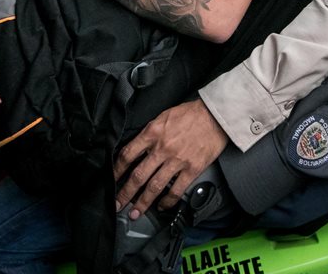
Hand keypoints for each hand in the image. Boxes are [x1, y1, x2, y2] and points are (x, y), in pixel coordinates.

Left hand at [114, 100, 228, 217]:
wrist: (215, 115)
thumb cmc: (190, 114)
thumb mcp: (163, 116)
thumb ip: (149, 133)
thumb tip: (136, 148)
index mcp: (152, 133)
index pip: (127, 154)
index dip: (116, 170)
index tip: (111, 180)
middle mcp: (162, 148)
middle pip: (138, 176)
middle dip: (125, 193)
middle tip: (118, 204)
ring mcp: (177, 160)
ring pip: (154, 186)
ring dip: (143, 202)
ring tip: (135, 212)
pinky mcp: (192, 169)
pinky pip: (176, 190)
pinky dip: (167, 201)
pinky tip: (161, 207)